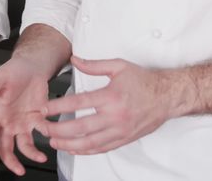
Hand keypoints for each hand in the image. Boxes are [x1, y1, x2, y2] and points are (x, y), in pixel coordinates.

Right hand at [0, 56, 52, 175]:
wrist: (32, 66)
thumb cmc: (14, 71)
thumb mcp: (0, 76)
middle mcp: (9, 122)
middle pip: (5, 147)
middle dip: (10, 161)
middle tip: (18, 170)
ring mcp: (23, 122)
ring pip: (24, 145)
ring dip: (31, 154)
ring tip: (40, 158)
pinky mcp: (38, 118)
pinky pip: (42, 132)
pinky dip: (47, 136)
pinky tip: (51, 137)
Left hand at [39, 56, 176, 155]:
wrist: (167, 97)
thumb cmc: (144, 81)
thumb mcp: (119, 66)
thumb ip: (94, 65)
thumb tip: (74, 60)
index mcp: (111, 96)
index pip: (78, 103)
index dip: (58, 107)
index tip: (44, 109)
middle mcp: (114, 116)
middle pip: (80, 127)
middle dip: (58, 130)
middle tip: (43, 128)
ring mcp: (119, 130)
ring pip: (89, 143)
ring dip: (68, 145)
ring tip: (54, 142)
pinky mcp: (124, 139)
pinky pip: (102, 149)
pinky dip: (86, 151)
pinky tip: (74, 149)